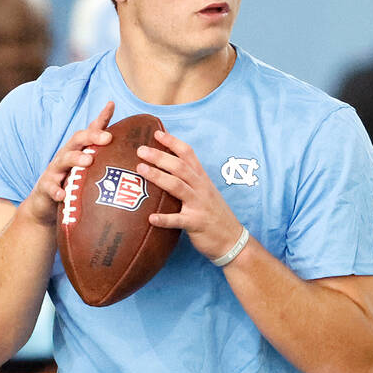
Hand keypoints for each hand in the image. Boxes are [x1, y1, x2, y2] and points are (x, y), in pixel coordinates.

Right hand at [20, 101, 114, 225]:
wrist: (45, 204)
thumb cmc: (72, 184)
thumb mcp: (89, 171)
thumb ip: (106, 162)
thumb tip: (135, 159)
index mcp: (79, 150)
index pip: (91, 130)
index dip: (101, 117)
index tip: (112, 104)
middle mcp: (67, 155)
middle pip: (78, 139)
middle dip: (92, 136)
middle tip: (108, 138)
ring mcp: (55, 170)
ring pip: (65, 159)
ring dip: (76, 158)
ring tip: (88, 161)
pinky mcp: (46, 186)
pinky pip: (51, 187)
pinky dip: (56, 190)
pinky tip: (62, 195)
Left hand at [136, 129, 244, 261]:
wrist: (233, 239)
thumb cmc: (214, 215)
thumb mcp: (205, 192)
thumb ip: (189, 180)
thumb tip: (166, 170)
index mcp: (202, 179)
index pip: (188, 154)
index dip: (173, 142)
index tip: (156, 133)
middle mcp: (201, 188)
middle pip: (180, 167)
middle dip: (160, 156)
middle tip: (140, 150)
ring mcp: (199, 205)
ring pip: (178, 187)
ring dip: (158, 176)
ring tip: (140, 169)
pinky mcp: (196, 223)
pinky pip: (178, 220)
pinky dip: (164, 219)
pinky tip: (150, 218)